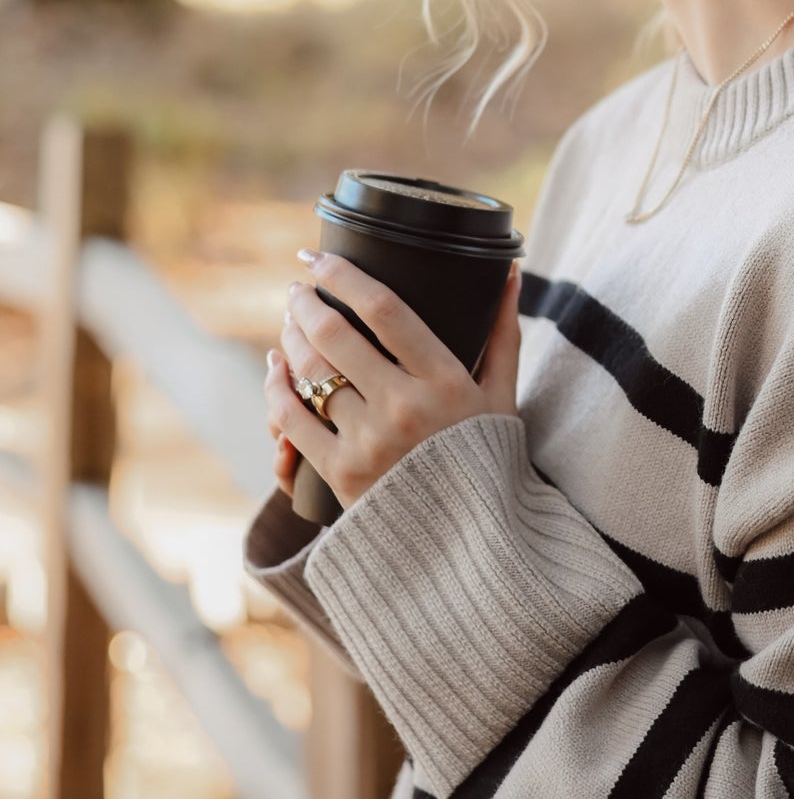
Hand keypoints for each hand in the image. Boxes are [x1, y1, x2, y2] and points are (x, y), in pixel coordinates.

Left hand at [263, 248, 523, 512]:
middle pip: (335, 335)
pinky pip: (293, 420)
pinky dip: (277, 389)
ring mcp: (368, 441)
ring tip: (290, 325)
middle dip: (306, 304)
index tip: (321, 256)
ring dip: (290, 341)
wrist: (470, 542)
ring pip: (310, 374)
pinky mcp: (341, 473)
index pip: (383, 309)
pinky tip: (276, 369)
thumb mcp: (503, 394)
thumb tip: (512, 273)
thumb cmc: (486, 458)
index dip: (344, 275)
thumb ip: (503, 332)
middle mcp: (403, 406)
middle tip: (298, 288)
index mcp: (444, 379)